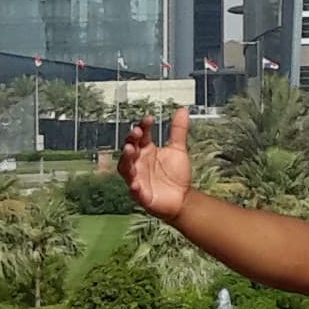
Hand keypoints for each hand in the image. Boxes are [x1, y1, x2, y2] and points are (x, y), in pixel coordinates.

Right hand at [119, 106, 192, 220]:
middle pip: (130, 149)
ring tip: (130, 150)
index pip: (141, 136)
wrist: (183, 198)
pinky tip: (135, 184)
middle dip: (131, 140)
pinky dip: (134, 187)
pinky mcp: (141, 195)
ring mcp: (138, 178)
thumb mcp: (178, 149)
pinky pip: (134, 191)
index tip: (149, 118)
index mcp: (146, 151)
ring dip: (126, 159)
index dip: (143, 126)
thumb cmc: (176, 174)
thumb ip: (178, 130)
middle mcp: (139, 163)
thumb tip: (182, 109)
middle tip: (137, 131)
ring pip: (126, 168)